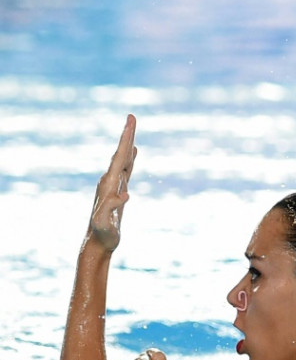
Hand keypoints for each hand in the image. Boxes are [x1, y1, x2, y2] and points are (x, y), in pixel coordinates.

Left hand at [89, 114, 136, 251]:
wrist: (98, 242)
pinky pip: (126, 169)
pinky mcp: (118, 192)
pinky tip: (133, 152)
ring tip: (132, 129)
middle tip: (132, 117)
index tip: (130, 122)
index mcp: (108, 184)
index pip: (119, 157)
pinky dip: (130, 158)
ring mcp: (113, 186)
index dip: (126, 139)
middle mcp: (109, 181)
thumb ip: (110, 207)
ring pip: (123, 160)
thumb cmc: (102, 233)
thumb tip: (125, 194)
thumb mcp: (103, 222)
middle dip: (127, 135)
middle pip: (120, 153)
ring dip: (128, 144)